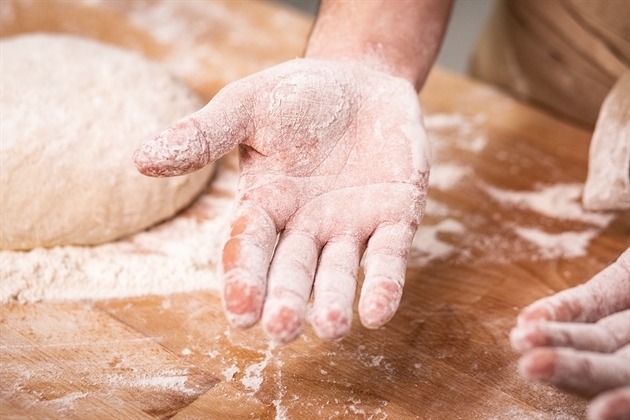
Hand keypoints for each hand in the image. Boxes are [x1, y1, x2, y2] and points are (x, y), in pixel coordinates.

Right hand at [134, 59, 429, 342]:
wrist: (360, 79)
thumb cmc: (297, 95)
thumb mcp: (247, 106)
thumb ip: (204, 134)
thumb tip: (141, 159)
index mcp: (265, 205)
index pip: (249, 248)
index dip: (244, 279)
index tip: (241, 311)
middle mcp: (306, 227)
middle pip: (293, 271)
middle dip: (287, 299)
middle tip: (281, 328)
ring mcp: (351, 226)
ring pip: (340, 272)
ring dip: (335, 300)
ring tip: (331, 327)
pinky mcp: (395, 217)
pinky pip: (389, 255)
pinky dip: (384, 284)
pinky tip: (378, 312)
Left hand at [510, 248, 629, 419]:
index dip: (625, 403)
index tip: (599, 414)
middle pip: (612, 364)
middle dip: (573, 366)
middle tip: (532, 368)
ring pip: (592, 335)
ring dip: (556, 337)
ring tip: (520, 339)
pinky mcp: (620, 282)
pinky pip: (589, 301)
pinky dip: (561, 308)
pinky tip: (529, 318)